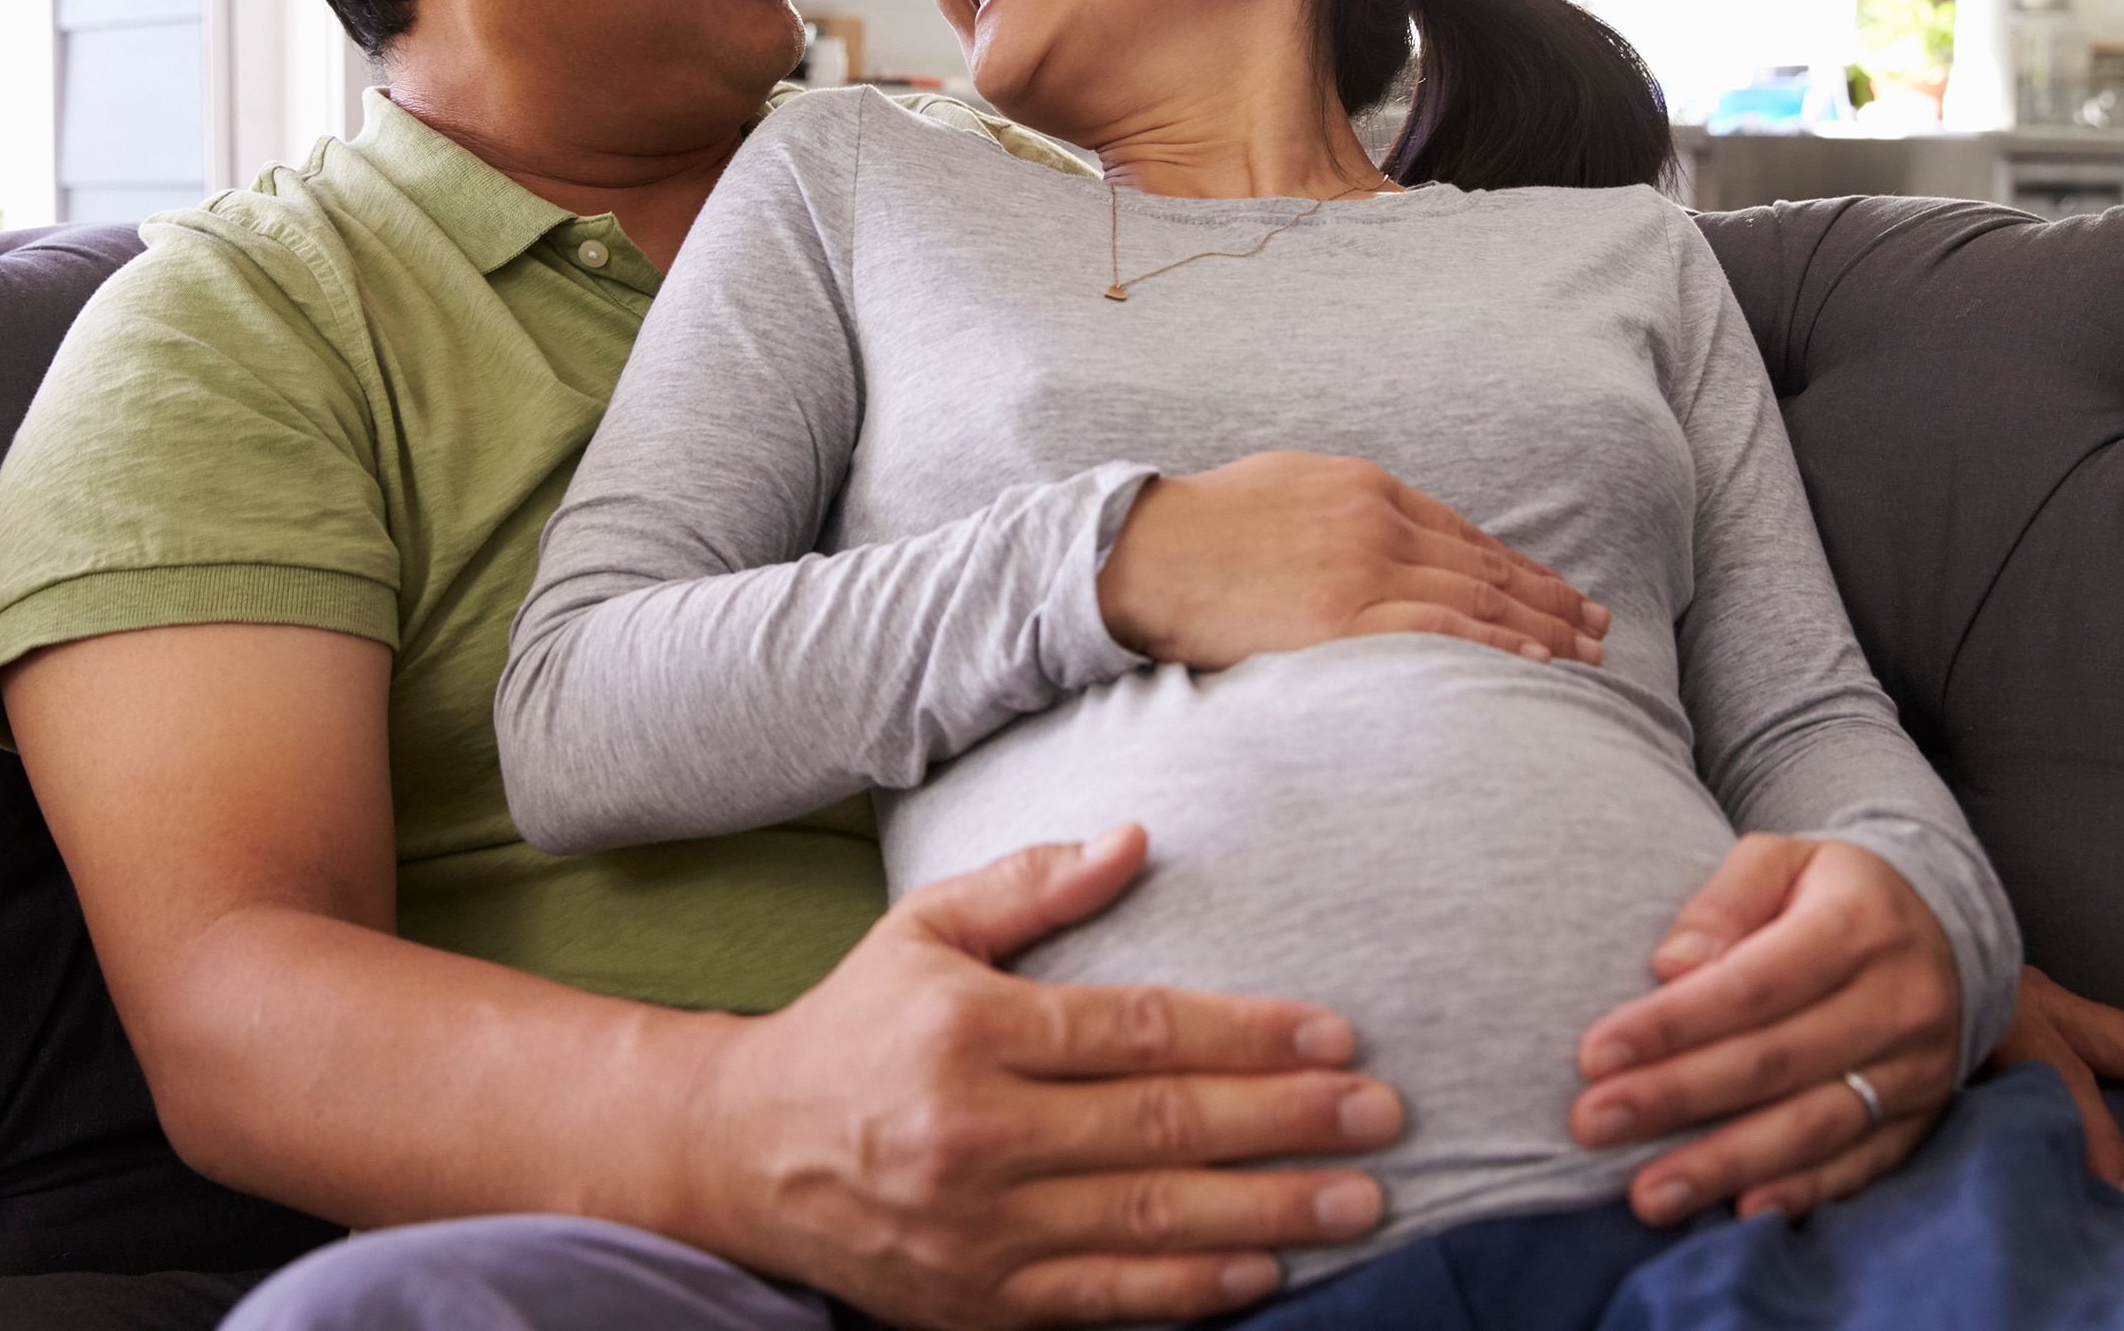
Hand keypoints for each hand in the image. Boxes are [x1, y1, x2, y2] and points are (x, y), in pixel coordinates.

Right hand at [683, 824, 1405, 1328]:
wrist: (740, 1156)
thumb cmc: (854, 1026)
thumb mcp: (924, 929)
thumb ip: (1031, 886)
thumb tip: (1138, 839)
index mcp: (972, 1033)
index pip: (1137, 1031)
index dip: (1246, 1033)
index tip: (1335, 1033)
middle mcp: (977, 1134)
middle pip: (1161, 1126)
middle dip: (1284, 1120)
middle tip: (1383, 1114)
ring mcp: (978, 1230)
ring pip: (1149, 1221)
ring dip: (1267, 1209)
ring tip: (1359, 1197)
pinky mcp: (978, 1301)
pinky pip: (1103, 1300)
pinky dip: (1189, 1290)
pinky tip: (1266, 1268)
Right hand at [1096, 451, 1608, 669]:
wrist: (1139, 552)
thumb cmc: (1202, 527)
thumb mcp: (1286, 488)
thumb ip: (1344, 509)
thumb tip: (1386, 535)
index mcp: (1365, 487)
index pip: (1467, 534)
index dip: (1523, 567)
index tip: (1562, 593)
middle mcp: (1376, 522)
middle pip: (1486, 566)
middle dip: (1551, 599)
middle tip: (1599, 627)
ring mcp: (1362, 568)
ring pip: (1476, 599)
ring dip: (1541, 629)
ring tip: (1584, 655)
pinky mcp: (1340, 618)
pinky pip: (1438, 633)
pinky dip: (1494, 647)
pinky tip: (1533, 666)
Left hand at [1568, 835, 1959, 1223]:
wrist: (1944, 926)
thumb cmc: (1832, 891)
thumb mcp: (1781, 861)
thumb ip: (1723, 902)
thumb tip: (1669, 967)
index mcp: (1856, 926)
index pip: (1751, 986)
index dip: (1670, 1025)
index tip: (1594, 1054)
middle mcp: (1898, 1002)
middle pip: (1773, 1062)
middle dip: (1674, 1097)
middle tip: (1592, 1124)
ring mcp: (1917, 1068)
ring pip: (1813, 1126)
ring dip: (1725, 1164)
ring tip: (1648, 1195)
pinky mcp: (1923, 1118)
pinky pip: (1859, 1164)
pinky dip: (1801, 1191)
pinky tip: (1741, 1208)